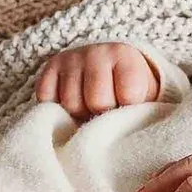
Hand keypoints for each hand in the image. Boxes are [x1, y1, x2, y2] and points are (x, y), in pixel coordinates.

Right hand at [35, 41, 163, 118]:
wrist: (107, 66)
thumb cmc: (128, 91)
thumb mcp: (144, 97)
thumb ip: (139, 113)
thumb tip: (123, 140)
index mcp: (124, 56)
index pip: (128, 95)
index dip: (128, 111)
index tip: (128, 109)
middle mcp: (96, 52)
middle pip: (97, 101)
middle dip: (101, 114)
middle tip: (105, 113)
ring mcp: (71, 58)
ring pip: (70, 104)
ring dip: (79, 115)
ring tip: (88, 110)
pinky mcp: (49, 67)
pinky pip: (47, 99)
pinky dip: (57, 110)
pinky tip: (70, 107)